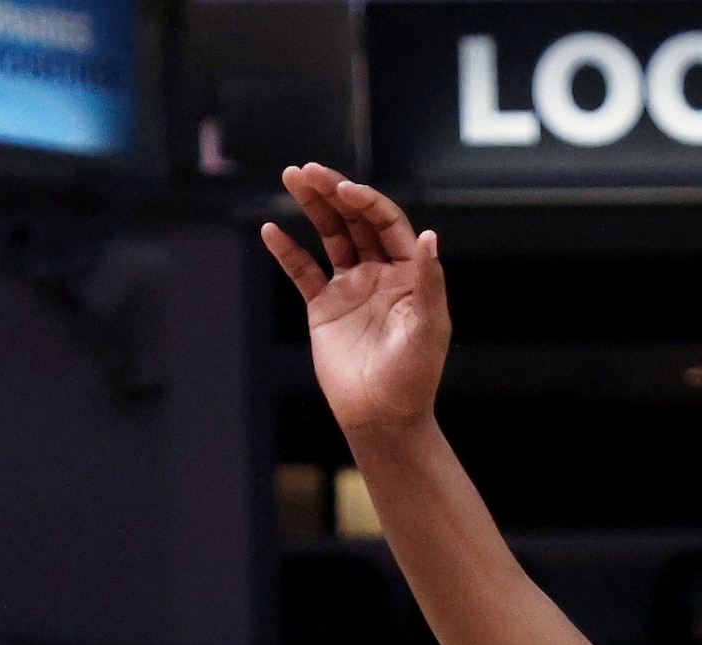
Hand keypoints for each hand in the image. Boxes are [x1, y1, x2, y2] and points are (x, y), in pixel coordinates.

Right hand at [263, 167, 452, 439]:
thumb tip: (430, 236)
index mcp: (408, 271)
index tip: (344, 189)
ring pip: (329, 235)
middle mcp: (379, 271)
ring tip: (292, 177)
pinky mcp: (324, 307)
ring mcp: (350, 286)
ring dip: (311, 206)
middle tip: (307, 169)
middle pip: (354, 219)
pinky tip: (271, 230)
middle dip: (332, 191)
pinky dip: (287, 251)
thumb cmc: (414, 377)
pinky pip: (303, 271)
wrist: (382, 417)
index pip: (385, 222)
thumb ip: (429, 282)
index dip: (365, 201)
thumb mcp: (429, 329)